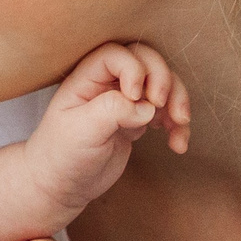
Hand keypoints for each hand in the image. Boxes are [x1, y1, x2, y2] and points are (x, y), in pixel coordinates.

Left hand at [25, 41, 187, 209]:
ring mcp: (124, 101)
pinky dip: (177, 125)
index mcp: (85, 78)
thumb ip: (111, 111)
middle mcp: (106, 84)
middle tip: (163, 105)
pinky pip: (165, 113)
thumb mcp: (81, 130)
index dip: (133, 69)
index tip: (135, 96)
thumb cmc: (62, 154)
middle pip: (145, 62)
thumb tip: (147, 106)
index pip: (116, 55)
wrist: (63, 185)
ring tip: (179, 124)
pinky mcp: (137, 121)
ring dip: (177, 101)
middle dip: (163, 79)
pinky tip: (177, 144)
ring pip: (161, 85)